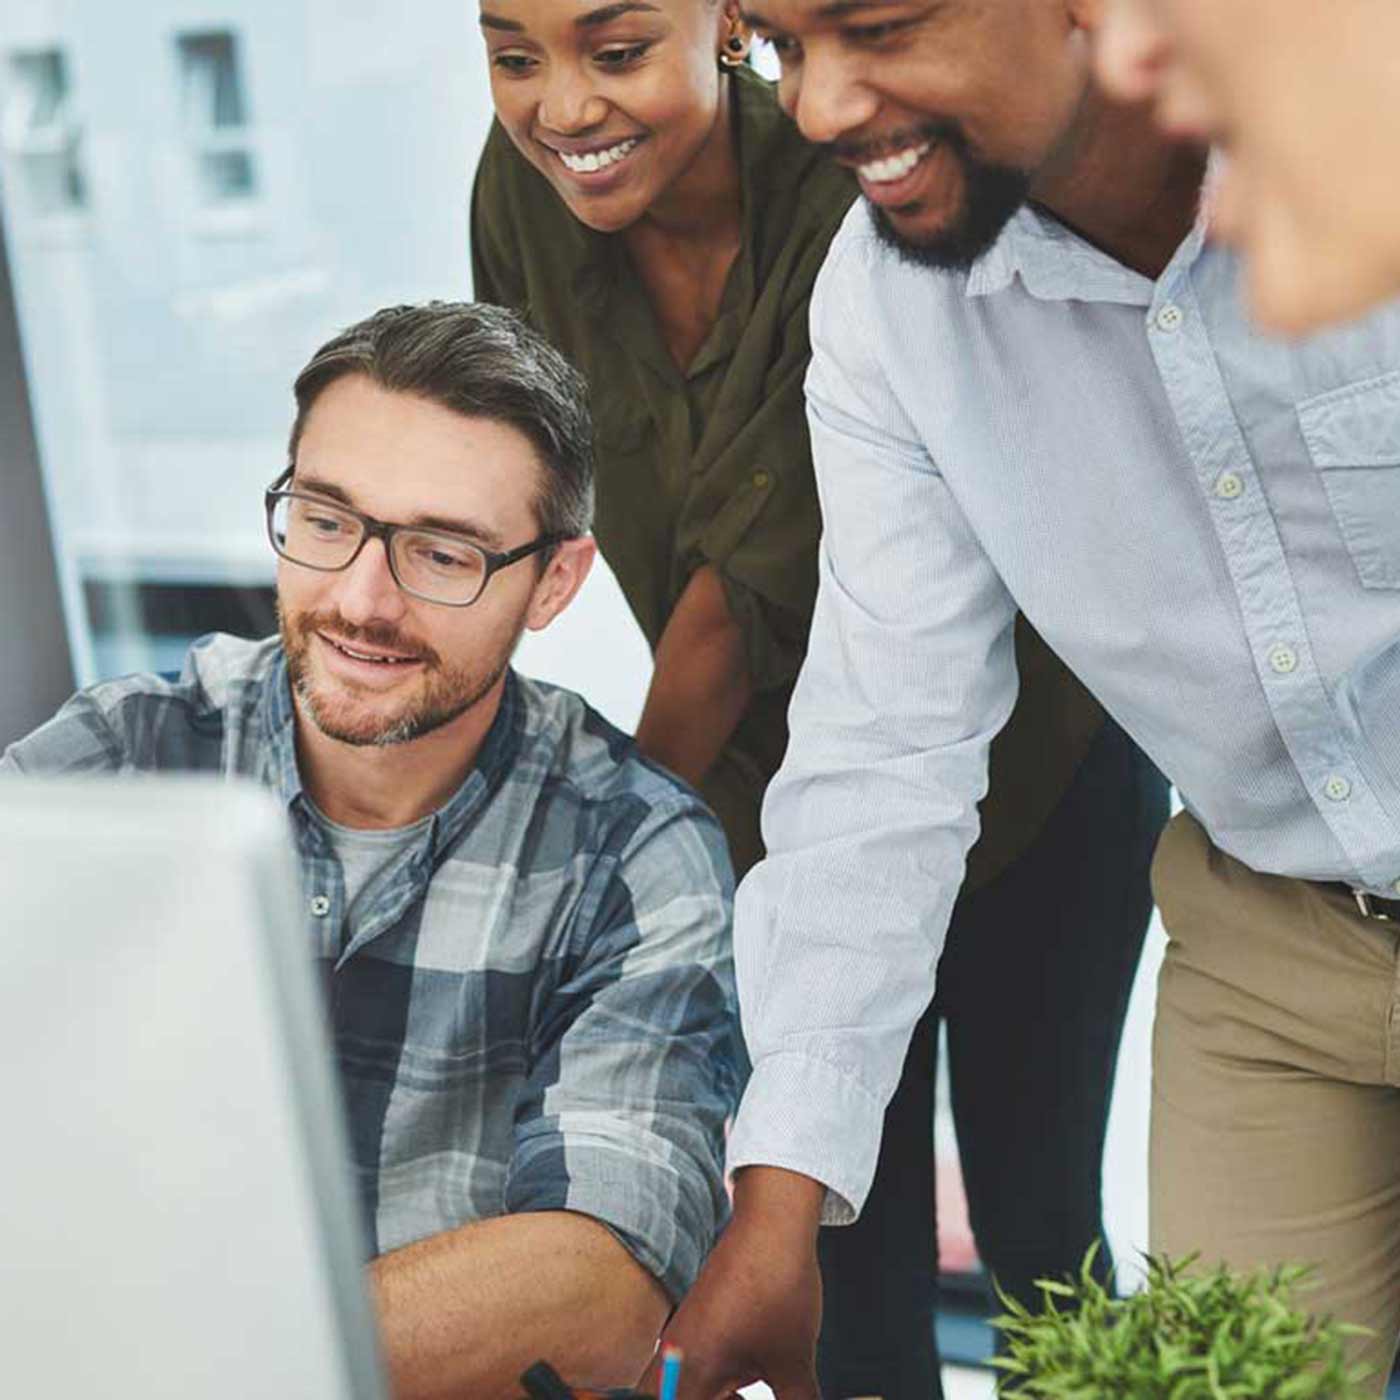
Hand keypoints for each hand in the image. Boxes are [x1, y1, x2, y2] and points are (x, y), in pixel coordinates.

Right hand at [642, 1168, 825, 1399]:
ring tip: (750, 1398)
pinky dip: (715, 1389)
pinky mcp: (694, 1328)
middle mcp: (674, 1358)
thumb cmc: (778, 1286)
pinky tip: (747, 1388)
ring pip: (683, 1393)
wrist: (772, 1223)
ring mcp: (680, 1341)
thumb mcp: (793, 1362)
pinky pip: (690, 1374)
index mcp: (691, 1372)